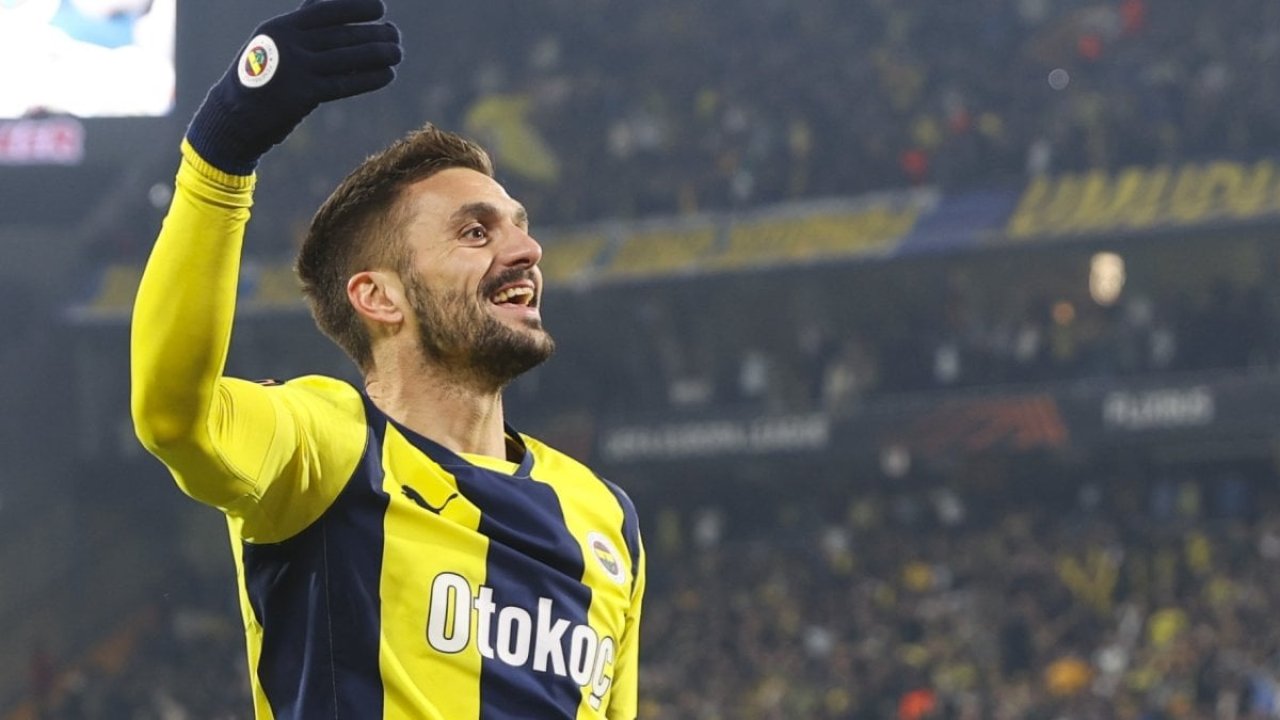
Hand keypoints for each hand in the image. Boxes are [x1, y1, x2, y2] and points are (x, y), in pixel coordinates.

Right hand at [185, 0, 401, 174]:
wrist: (233, 115)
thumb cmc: (259, 74)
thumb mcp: (273, 41)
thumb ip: (300, 21)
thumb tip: (325, 2)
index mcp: (282, 26)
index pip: (328, 10)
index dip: (357, 7)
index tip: (380, 9)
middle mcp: (289, 43)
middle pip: (343, 35)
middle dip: (374, 33)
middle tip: (396, 35)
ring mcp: (296, 69)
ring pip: (348, 58)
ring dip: (378, 54)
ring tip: (397, 52)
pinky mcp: (304, 95)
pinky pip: (345, 84)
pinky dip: (369, 78)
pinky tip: (387, 74)